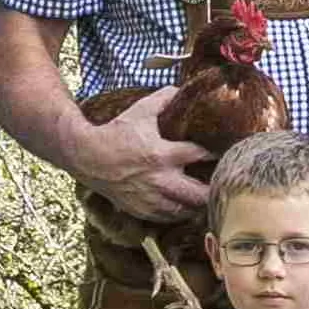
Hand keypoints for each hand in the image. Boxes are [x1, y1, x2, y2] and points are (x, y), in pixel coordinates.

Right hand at [77, 91, 211, 222]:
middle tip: (220, 185)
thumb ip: (163, 99)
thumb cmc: (115, 132)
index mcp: (163, 154)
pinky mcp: (140, 209)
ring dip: (197, 205)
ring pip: (185, 211)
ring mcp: (150, 198)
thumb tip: (180, 90)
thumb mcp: (140, 111)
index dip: (215, 154)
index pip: (200, 155)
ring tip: (205, 198)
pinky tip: (184, 206)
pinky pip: (167, 218)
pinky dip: (178, 213)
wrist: (86, 155)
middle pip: (199, 195)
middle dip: (213, 190)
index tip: (222, 153)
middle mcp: (159, 180)